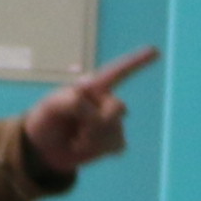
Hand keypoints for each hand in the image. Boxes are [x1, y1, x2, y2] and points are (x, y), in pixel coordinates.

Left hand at [22, 45, 159, 177]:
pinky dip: (98, 149)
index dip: (138, 61)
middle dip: (95, 121)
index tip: (156, 51)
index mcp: (92, 86)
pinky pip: (118, 145)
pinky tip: (84, 146)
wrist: (44, 149)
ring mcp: (112, 122)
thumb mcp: (50, 107)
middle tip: (75, 127)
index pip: (118, 72)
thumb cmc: (46, 120)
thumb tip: (95, 111)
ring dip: (92, 138)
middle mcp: (105, 100)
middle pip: (117, 108)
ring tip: (75, 138)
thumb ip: (71, 103)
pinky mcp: (113, 142)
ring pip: (115, 129)